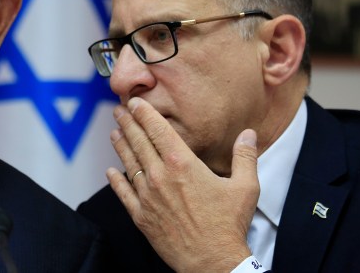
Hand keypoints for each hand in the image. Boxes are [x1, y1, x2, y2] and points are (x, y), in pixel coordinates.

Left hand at [106, 97, 258, 272]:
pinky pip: (123, 193)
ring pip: (129, 164)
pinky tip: (111, 171)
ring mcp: (148, 196)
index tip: (135, 102)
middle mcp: (160, 176)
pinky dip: (115, 180)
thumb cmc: (228, 225)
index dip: (144, 113)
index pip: (158, 130)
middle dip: (128, 123)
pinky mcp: (141, 215)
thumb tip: (248, 134)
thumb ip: (245, 157)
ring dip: (120, 146)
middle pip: (139, 142)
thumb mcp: (245, 187)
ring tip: (114, 132)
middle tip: (119, 110)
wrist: (212, 262)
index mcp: (182, 164)